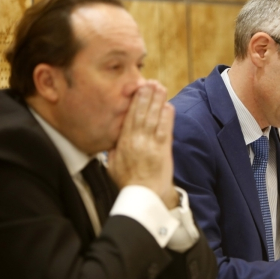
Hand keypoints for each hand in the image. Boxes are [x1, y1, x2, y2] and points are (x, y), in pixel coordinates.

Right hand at [107, 81, 178, 208]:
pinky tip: (168, 105)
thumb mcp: (112, 165)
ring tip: (160, 87)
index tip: (137, 88)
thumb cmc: (128, 182)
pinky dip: (167, 117)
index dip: (134, 101)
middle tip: (150, 81)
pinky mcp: (163, 150)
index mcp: (122, 143)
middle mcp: (136, 141)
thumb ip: (113, 149)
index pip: (129, 117)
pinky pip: (165, 130)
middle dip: (146, 96)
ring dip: (157, 101)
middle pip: (141, 113)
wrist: (144, 196)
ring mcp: (150, 145)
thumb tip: (111, 138)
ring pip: (153, 118)